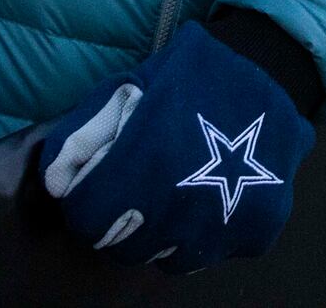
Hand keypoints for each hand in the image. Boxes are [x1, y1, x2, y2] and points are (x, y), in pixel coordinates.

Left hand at [41, 21, 309, 272]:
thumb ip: (84, 136)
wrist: (270, 67)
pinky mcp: (258, 232)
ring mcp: (225, 224)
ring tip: (176, 191)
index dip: (86, 205)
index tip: (97, 190)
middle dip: (122, 223)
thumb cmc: (190, 77)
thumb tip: (55, 186)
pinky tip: (211, 196)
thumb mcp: (128, 89)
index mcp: (146, 164)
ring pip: (169, 258)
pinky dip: (207, 233)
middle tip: (138, 190)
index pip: (89, 222)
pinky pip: (213, 253)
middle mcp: (183, 205)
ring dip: (164, 234)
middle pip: (126, 248)